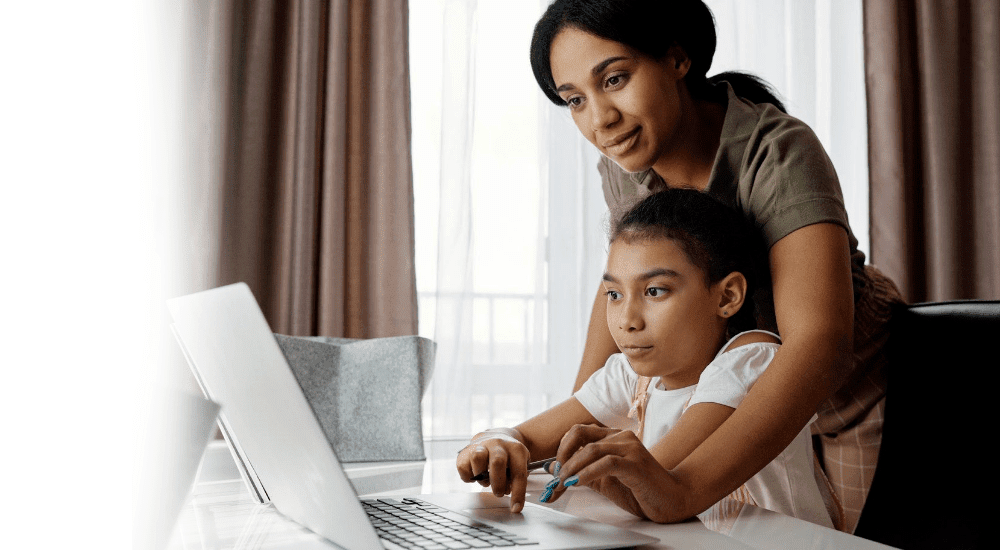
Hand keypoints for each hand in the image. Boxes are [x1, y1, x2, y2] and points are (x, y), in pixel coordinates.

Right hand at [456, 428, 529, 512]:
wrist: (495, 435)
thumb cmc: (509, 455)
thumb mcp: (520, 463)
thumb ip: (516, 478)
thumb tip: (510, 494)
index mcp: (515, 449)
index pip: (518, 473)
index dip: (518, 493)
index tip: (516, 508)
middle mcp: (498, 444)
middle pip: (497, 462)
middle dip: (498, 483)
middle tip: (499, 492)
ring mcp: (481, 446)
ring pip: (477, 458)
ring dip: (481, 477)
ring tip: (485, 480)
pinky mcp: (465, 451)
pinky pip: (463, 467)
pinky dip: (468, 477)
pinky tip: (475, 475)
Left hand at [542, 424, 690, 522]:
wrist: (671, 500)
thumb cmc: (639, 489)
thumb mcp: (604, 480)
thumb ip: (581, 471)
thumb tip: (553, 467)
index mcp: (613, 437)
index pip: (579, 431)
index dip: (562, 448)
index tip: (554, 468)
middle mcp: (621, 437)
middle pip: (581, 435)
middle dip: (563, 456)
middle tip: (556, 477)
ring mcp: (630, 448)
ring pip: (591, 449)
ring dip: (572, 468)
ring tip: (563, 483)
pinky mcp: (636, 464)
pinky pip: (606, 463)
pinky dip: (587, 473)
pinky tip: (578, 483)